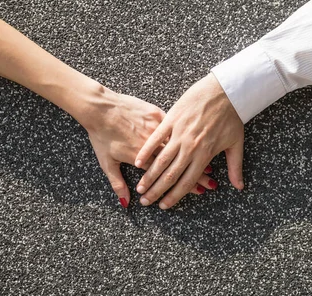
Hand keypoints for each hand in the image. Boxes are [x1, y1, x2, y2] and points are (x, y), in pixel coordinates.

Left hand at [85, 90, 216, 207]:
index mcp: (141, 159)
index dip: (183, 185)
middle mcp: (152, 146)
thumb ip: (117, 183)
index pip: (166, 175)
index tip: (197, 191)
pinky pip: (175, 129)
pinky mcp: (157, 115)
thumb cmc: (101, 135)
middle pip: (178, 164)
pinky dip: (187, 137)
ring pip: (180, 147)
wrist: (101, 108)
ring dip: (195, 158)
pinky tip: (199, 142)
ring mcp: (156, 129)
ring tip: (210, 168)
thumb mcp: (106, 162)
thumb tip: (125, 203)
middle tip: (210, 185)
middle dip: (196, 176)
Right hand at [134, 73, 244, 208]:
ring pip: (161, 160)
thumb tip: (239, 187)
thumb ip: (235, 168)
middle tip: (146, 202)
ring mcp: (179, 133)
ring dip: (149, 176)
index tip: (164, 205)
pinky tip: (138, 161)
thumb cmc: (232, 116)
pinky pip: (156, 138)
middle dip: (157, 191)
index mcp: (205, 154)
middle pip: (170, 174)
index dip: (174, 196)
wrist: (225, 90)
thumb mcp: (236, 144)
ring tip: (141, 187)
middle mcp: (190, 147)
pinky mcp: (171, 119)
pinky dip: (146, 151)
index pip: (186, 181)